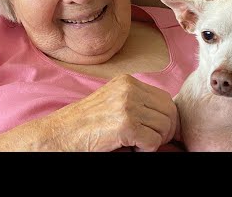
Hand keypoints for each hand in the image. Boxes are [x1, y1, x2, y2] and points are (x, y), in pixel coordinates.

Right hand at [50, 74, 177, 151]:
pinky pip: (154, 141)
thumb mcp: (114, 102)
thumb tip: (170, 117)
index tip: (160, 132)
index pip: (165, 98)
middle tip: (150, 142)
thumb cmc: (86, 124)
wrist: (61, 134)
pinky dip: (146, 150)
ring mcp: (127, 105)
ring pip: (164, 127)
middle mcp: (129, 89)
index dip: (167, 118)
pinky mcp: (126, 124)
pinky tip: (129, 147)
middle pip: (169, 111)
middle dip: (166, 131)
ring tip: (134, 143)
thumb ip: (138, 102)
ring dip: (154, 141)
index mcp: (127, 81)